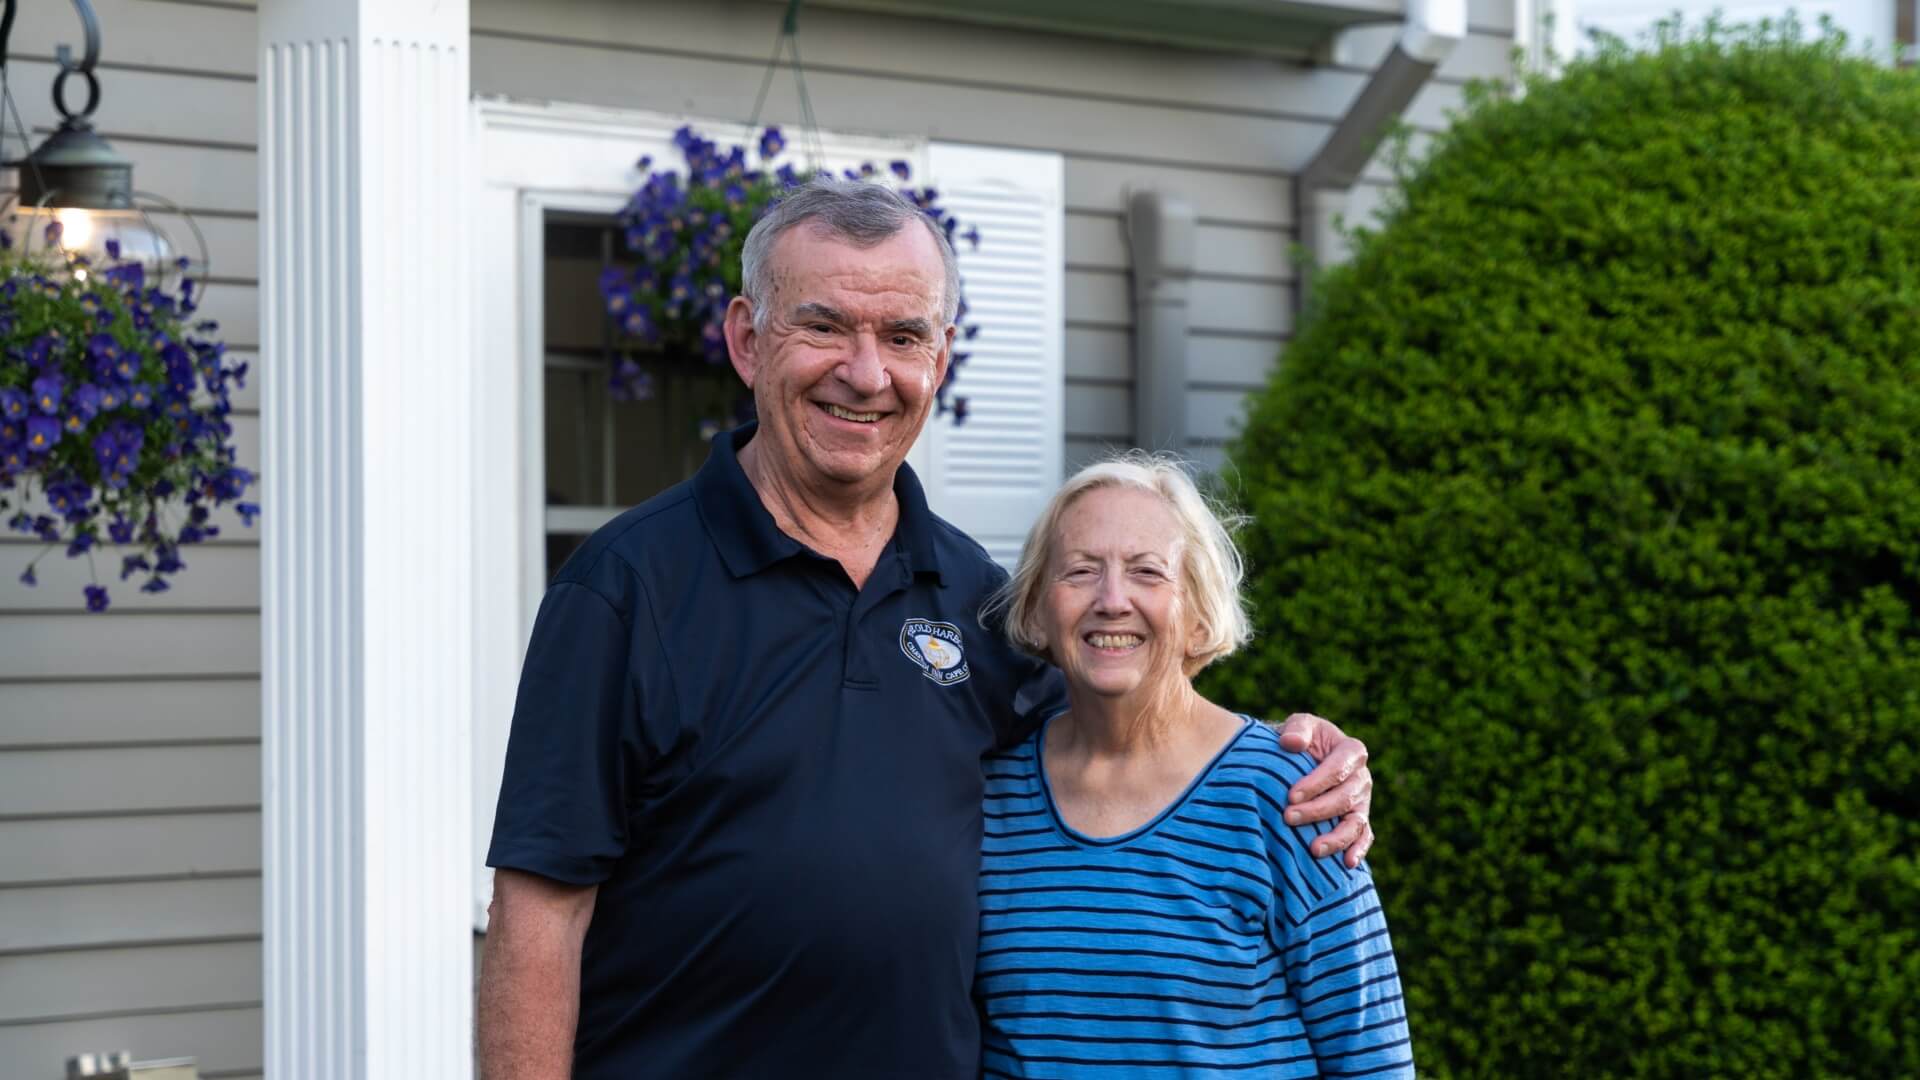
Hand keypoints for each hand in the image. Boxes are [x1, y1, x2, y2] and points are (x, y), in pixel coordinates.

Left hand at [1277, 712, 1372, 867]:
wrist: (1300, 759)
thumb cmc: (1300, 740)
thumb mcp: (1299, 725)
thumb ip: (1297, 729)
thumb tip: (1291, 743)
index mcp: (1352, 751)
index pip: (1338, 769)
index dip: (1316, 783)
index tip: (1291, 796)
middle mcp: (1362, 778)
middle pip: (1344, 798)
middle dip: (1316, 810)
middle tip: (1288, 818)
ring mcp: (1362, 802)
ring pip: (1355, 823)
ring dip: (1336, 837)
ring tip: (1314, 849)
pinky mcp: (1359, 821)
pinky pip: (1364, 837)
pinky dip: (1358, 850)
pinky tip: (1347, 863)